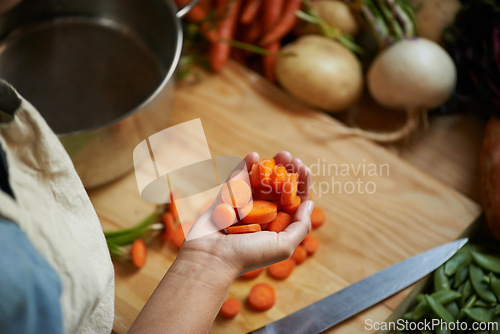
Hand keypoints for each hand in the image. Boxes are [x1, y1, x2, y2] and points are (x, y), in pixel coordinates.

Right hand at [130, 152, 312, 332]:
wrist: (211, 258)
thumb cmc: (248, 255)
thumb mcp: (283, 246)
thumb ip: (299, 226)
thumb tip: (309, 204)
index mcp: (276, 224)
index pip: (292, 201)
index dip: (300, 184)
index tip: (304, 168)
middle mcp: (261, 213)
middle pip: (277, 187)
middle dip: (286, 171)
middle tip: (290, 158)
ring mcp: (244, 204)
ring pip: (259, 180)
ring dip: (270, 165)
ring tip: (280, 154)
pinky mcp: (226, 197)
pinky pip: (237, 178)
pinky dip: (245, 166)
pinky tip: (254, 155)